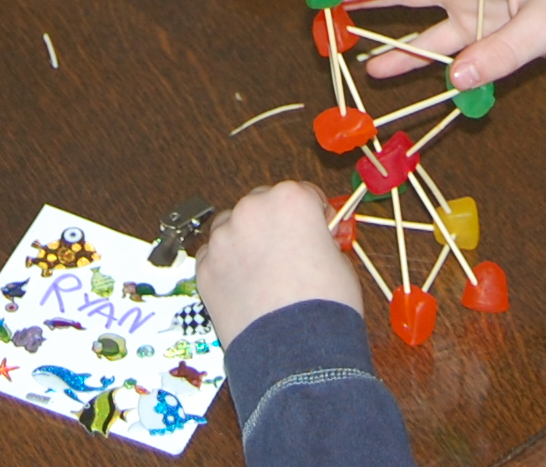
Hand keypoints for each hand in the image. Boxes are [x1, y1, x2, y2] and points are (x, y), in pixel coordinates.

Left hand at [196, 180, 364, 349]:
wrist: (296, 352)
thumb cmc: (324, 307)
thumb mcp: (340, 261)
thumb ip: (321, 241)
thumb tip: (315, 243)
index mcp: (291, 200)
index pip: (304, 193)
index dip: (314, 215)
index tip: (318, 230)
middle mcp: (252, 210)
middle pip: (263, 204)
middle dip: (276, 224)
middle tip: (290, 253)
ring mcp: (223, 238)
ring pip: (233, 226)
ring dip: (246, 240)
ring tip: (264, 272)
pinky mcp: (205, 268)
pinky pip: (214, 255)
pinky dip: (227, 265)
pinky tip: (245, 286)